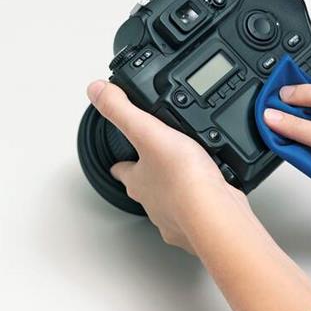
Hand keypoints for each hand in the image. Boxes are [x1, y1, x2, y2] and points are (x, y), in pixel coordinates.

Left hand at [87, 80, 247, 252]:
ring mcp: (178, 215)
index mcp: (139, 180)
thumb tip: (96, 90)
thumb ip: (122, 110)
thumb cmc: (182, 179)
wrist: (215, 212)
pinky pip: (200, 210)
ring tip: (186, 178)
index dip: (119, 164)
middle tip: (155, 168)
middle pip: (146, 189)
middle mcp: (154, 202)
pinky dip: (203, 202)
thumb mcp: (148, 132)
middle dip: (149, 179)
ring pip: (171, 203)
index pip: (121, 171)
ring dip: (176, 192)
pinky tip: (212, 192)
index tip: (117, 162)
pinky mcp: (203, 220)